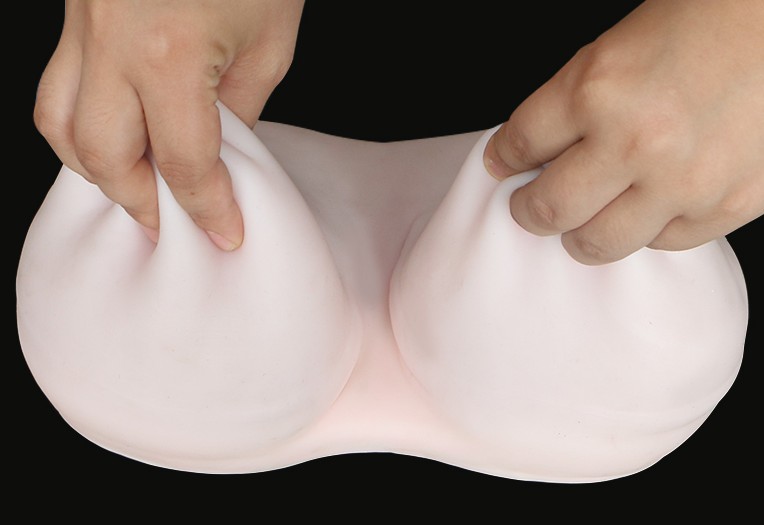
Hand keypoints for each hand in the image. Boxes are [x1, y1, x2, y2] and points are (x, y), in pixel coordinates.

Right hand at [34, 0, 304, 249]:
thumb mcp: (270, 38)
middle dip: (142, 203)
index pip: (184, 163)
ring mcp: (81, 23)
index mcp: (170, 53)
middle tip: (172, 223)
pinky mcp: (73, 11)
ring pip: (59, 125)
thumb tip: (218, 151)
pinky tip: (114, 135)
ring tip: (138, 187)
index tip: (223, 231)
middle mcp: (111, 42)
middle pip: (104, 158)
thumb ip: (241, 106)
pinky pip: (58, 86)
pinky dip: (80, 125)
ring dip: (97, 169)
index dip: (207, 207)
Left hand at [483, 0, 763, 264]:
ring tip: (581, 221)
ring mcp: (684, 181)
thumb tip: (528, 150)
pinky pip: (662, 243)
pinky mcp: (728, 204)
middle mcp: (637, 141)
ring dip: (578, 234)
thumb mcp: (617, 45)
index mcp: (599, 89)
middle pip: (549, 209)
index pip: (519, 145)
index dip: (503, 159)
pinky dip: (644, 231)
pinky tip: (644, 209)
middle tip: (529, 206)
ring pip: (598, 243)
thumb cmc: (707, 20)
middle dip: (528, 211)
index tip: (503, 167)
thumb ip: (572, 102)